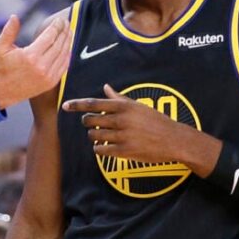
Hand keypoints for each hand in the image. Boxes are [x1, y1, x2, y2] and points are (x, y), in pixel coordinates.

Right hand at [0, 15, 71, 109]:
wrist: (1, 91)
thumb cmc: (0, 67)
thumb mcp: (0, 47)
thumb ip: (9, 31)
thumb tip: (14, 17)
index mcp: (30, 56)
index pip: (50, 36)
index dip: (56, 26)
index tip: (59, 19)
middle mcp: (41, 67)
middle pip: (59, 44)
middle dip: (64, 31)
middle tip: (66, 23)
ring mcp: (48, 76)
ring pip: (64, 55)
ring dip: (68, 42)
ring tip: (68, 32)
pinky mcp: (50, 82)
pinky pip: (64, 66)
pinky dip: (67, 55)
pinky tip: (67, 47)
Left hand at [62, 84, 186, 163]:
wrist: (173, 140)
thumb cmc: (155, 121)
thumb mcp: (138, 106)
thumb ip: (119, 98)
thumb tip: (105, 87)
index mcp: (124, 106)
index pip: (93, 104)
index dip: (77, 105)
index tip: (65, 106)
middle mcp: (121, 120)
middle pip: (90, 120)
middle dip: (87, 123)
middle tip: (93, 124)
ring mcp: (122, 136)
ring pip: (94, 136)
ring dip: (93, 136)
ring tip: (101, 136)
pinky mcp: (124, 151)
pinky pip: (100, 150)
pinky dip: (98, 149)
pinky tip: (104, 147)